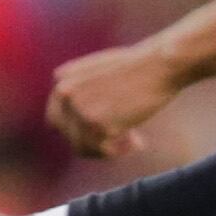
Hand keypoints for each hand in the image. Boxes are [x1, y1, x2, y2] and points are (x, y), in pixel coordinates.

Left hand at [48, 42, 182, 158]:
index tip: (103, 128)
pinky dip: (121, 151)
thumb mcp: (97, 68)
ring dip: (108, 148)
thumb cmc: (137, 65)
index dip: (80, 128)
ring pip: (83, 148)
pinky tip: (139, 143)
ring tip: (134, 140)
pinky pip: (105, 151)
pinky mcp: (98, 124)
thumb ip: (77, 86)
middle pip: (68, 135)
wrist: (159, 64)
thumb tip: (66, 111)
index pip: (56, 119)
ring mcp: (80, 109)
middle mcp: (65, 94)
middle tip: (119, 138)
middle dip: (93, 140)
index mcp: (61, 80)